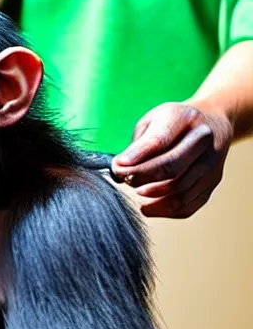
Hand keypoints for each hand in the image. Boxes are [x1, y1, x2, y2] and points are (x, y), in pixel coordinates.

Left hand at [112, 101, 232, 217]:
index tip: (117, 166)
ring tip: (135, 190)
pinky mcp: (211, 184)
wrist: (211, 126)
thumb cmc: (173, 125)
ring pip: (179, 192)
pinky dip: (163, 211)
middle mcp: (204, 140)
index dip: (135, 158)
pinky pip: (186, 207)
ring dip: (151, 197)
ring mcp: (211, 164)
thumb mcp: (152, 122)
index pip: (159, 142)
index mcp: (185, 117)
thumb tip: (120, 168)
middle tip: (124, 178)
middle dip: (140, 178)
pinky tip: (148, 204)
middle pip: (170, 168)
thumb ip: (138, 145)